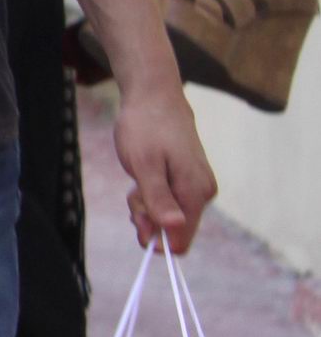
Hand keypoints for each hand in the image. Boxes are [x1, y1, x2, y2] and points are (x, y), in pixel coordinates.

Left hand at [112, 77, 216, 254]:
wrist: (154, 95)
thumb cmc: (145, 128)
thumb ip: (158, 198)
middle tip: (133, 190)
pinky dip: (152, 194)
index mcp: (195, 192)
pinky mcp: (190, 179)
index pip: (180, 241)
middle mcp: (203, 192)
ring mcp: (198, 185)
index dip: (154, 237)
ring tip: (138, 178)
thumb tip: (174, 227)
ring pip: (169, 215)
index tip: (136, 215)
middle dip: (147, 216)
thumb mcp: (144, 165)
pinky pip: (170, 201)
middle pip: (173, 229)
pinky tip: (145, 176)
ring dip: (147, 204)